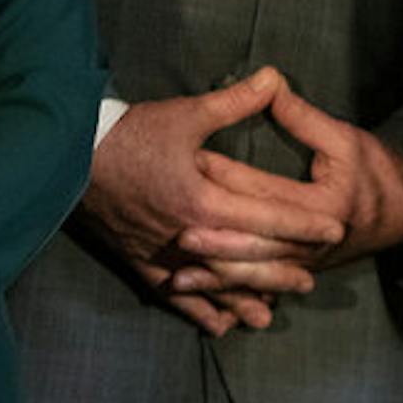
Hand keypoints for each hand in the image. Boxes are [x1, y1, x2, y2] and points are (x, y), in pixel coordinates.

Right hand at [82, 68, 344, 334]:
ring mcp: (162, 254)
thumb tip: (274, 77)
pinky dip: (197, 310)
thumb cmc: (130, 133)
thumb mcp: (185, 114)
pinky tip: (218, 325)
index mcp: (203, 201)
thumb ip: (235, 101)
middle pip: (245, 262)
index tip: (334, 232)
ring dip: (242, 298)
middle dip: (280, 272)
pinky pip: (174, 295)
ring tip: (270, 314)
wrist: (68, 156)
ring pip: (212, 286)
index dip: (303, 225)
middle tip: (312, 282)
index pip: (267, 218)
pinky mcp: (140, 261)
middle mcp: (187, 236)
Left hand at [183, 84, 402, 279]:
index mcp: (322, 208)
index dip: (227, 177)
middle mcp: (311, 245)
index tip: (192, 162)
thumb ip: (303, 116)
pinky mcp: (298, 272)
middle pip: (255, 244)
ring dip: (217, 278)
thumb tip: (269, 82)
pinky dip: (231, 295)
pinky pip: (260, 288)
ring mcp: (304, 264)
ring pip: (255, 275)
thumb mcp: (345, 139)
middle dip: (215, 240)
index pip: (264, 193)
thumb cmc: (377, 172)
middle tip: (176, 232)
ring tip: (180, 276)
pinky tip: (203, 298)